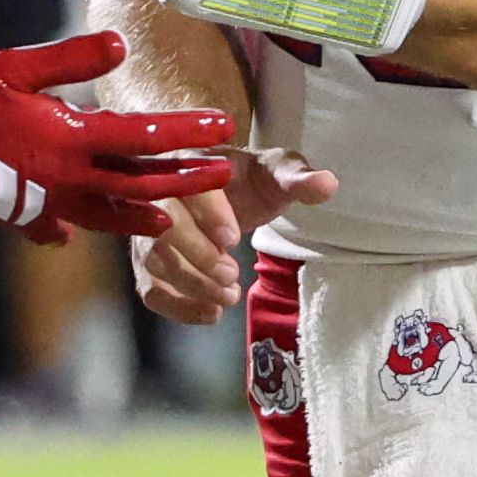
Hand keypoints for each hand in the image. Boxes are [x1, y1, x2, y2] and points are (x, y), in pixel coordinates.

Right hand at [0, 30, 235, 243]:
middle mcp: (71, 178)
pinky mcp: (27, 215)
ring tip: (175, 217)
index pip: (144, 135)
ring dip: (148, 214)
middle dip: (187, 181)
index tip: (225, 126)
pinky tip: (89, 230)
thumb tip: (122, 45)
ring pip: (112, 215)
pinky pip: (67, 226)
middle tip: (224, 175)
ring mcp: (51, 203)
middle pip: (142, 184)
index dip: (187, 130)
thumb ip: (70, 58)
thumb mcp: (15, 67)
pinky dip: (87, 227)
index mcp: (72, 138)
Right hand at [132, 148, 335, 326]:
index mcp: (189, 163)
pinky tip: (211, 313)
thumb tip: (327, 184)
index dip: (209, 215)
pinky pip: (150, 287)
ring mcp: (149, 230)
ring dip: (190, 285)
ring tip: (227, 298)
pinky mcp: (149, 261)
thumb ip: (297, 177)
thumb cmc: (247, 180)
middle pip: (163, 228)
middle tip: (231, 275)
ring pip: (154, 260)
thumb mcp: (275, 173)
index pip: (188, 188)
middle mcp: (159, 195)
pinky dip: (176, 306)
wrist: (224, 191)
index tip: (234, 240)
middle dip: (198, 257)